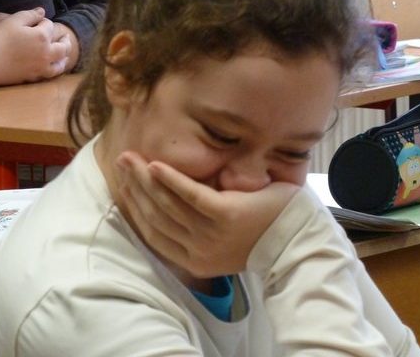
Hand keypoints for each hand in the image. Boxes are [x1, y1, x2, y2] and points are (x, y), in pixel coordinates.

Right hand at [0, 8, 70, 88]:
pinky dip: (55, 69)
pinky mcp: (35, 77)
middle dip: (65, 40)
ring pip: (60, 64)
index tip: (39, 22)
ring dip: (64, 58)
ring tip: (65, 55)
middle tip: (66, 37)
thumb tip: (42, 11)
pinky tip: (53, 67)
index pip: (49, 26)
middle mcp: (46, 53)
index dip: (44, 22)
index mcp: (42, 36)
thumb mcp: (13, 20)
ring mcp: (42, 67)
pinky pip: (51, 75)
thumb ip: (30, 15)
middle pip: (63, 47)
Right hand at [116, 151, 299, 277]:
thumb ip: (196, 231)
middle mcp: (198, 250)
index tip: (124, 185)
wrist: (297, 238)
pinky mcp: (226, 215)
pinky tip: (156, 165)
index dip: (135, 207)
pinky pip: (191, 195)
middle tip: (122, 162)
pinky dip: (172, 180)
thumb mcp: (221, 241)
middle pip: (156, 215)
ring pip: (168, 204)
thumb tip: (169, 208)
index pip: (153, 232)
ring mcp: (211, 234)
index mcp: (193, 260)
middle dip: (135, 187)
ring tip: (132, 159)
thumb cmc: (261, 234)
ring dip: (146, 179)